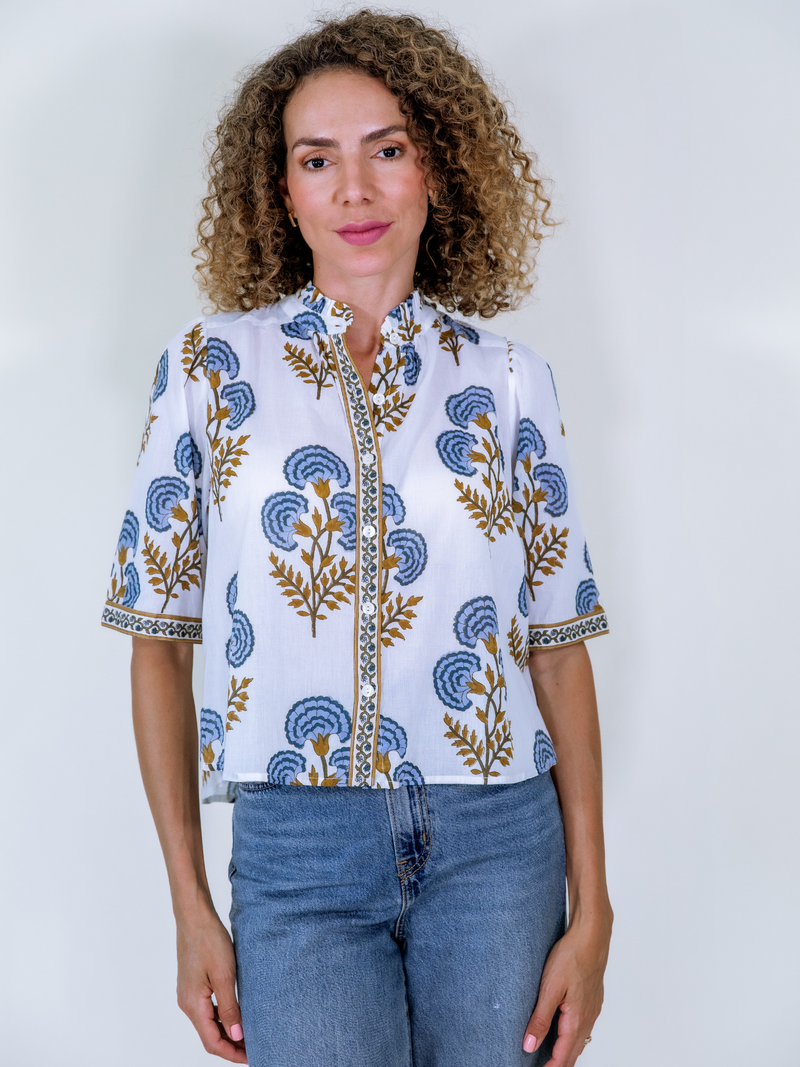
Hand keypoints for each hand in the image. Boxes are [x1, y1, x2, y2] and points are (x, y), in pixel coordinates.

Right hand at [176, 909, 247, 1062]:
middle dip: (231, 1045)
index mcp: (193, 1005)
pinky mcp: (193, 984)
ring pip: (208, 1022)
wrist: (195, 917)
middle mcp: (187, 1003)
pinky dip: (221, 1016)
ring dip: (227, 1031)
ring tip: (248, 1034)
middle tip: (254, 1049)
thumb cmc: (209, 941)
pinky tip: (236, 1013)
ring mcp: (189, 994)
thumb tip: (237, 1035)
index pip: (212, 1042)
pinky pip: (207, 1009)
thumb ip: (229, 1008)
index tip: (251, 1058)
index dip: (232, 1053)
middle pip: (209, 1035)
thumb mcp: (224, 975)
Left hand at [522, 909, 611, 1065]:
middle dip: (559, 1063)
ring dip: (566, 1051)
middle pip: (573, 1052)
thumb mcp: (550, 988)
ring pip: (580, 1039)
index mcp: (577, 1019)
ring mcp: (592, 1008)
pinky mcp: (593, 999)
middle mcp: (588, 1018)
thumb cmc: (572, 957)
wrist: (591, 935)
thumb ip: (540, 1019)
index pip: (562, 1056)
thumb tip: (529, 1046)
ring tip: (551, 1056)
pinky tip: (565, 1030)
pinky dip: (573, 1036)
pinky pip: (583, 1026)